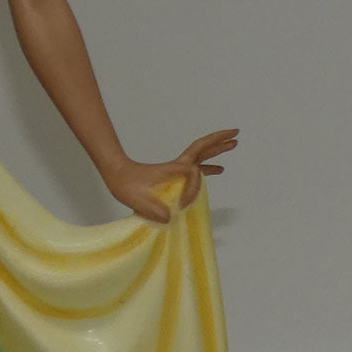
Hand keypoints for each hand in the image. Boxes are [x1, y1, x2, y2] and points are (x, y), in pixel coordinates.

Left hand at [102, 128, 238, 222]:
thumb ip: (153, 210)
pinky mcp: (174, 174)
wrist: (116, 174)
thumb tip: (170, 218)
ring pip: (201, 156)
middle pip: (202, 148)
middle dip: (219, 141)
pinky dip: (209, 168)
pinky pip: (197, 169)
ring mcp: (176, 169)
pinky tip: (219, 169)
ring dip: (217, 149)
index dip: (192, 191)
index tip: (180, 207)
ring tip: (234, 144)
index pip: (193, 174)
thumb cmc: (124, 184)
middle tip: (236, 134)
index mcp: (172, 169)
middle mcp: (177, 166)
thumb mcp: (136, 199)